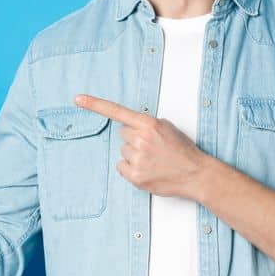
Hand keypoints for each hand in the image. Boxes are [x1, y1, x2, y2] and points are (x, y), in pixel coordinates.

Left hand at [74, 93, 211, 200]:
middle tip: (153, 147)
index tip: (78, 99)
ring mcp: (137, 158)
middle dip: (134, 139)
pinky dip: (132, 168)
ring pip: (123, 151)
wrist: (196, 174)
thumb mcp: (168, 128)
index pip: (117, 111)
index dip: (95, 105)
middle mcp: (141, 139)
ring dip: (135, 155)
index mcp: (149, 124)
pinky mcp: (135, 176)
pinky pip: (121, 166)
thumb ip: (147, 125)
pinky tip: (148, 169)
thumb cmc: (184, 151)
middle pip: (123, 135)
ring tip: (154, 160)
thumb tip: (131, 127)